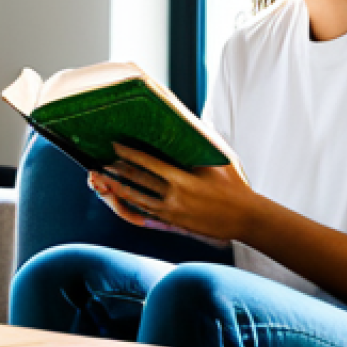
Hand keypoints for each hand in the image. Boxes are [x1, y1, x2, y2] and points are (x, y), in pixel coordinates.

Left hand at [87, 142, 255, 242]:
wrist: (245, 218)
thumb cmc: (234, 185)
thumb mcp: (218, 160)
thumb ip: (200, 143)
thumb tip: (187, 123)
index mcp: (183, 179)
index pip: (148, 164)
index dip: (129, 154)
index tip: (115, 145)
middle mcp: (174, 197)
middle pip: (138, 182)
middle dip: (118, 171)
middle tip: (101, 163)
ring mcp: (172, 213)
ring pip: (138, 200)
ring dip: (119, 190)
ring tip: (103, 182)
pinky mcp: (175, 223)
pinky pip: (147, 214)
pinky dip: (132, 206)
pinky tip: (122, 199)